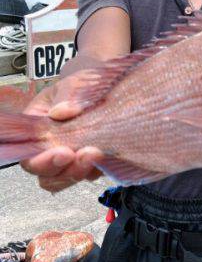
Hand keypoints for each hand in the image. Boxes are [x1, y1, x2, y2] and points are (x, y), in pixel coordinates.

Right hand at [21, 71, 102, 192]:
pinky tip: (107, 157)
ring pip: (64, 179)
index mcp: (38, 125)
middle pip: (45, 173)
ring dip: (81, 172)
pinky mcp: (88, 164)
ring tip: (98, 154)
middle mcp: (49, 145)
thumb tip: (60, 111)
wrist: (113, 89)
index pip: (28, 152)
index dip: (41, 159)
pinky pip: (87, 177)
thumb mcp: (78, 82)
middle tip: (87, 154)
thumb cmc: (88, 84)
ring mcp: (69, 157)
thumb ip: (70, 94)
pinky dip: (96, 172)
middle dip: (65, 169)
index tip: (64, 152)